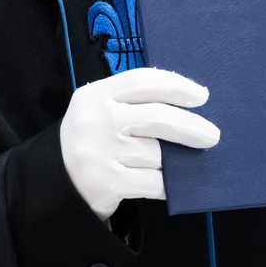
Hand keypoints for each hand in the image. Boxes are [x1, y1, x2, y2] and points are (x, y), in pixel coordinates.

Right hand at [60, 67, 219, 221]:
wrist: (54, 185)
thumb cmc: (91, 144)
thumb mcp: (99, 113)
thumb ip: (132, 104)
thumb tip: (188, 107)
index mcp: (94, 95)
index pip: (143, 81)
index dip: (177, 85)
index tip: (201, 96)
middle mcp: (96, 120)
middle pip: (158, 117)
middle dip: (191, 127)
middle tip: (212, 136)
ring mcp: (99, 152)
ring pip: (156, 154)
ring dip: (168, 163)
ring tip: (161, 166)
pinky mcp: (106, 182)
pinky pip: (154, 182)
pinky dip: (166, 185)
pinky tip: (165, 185)